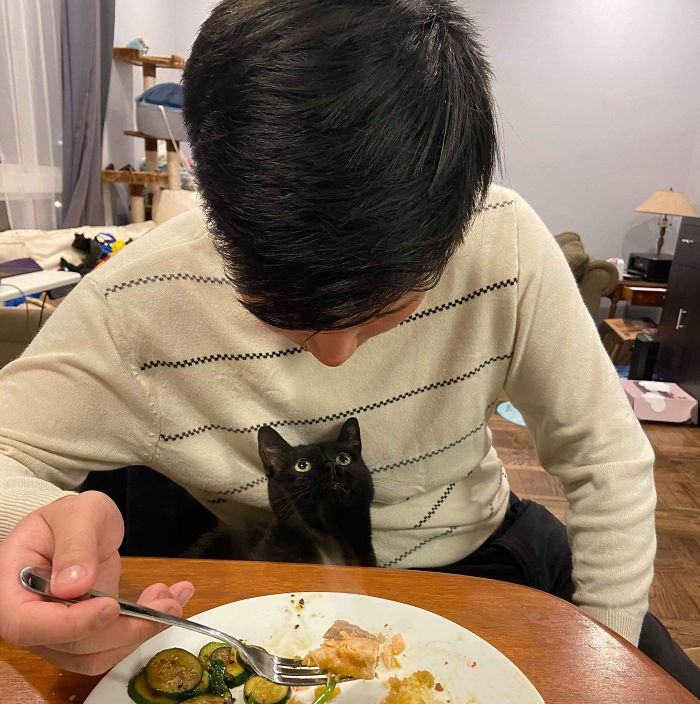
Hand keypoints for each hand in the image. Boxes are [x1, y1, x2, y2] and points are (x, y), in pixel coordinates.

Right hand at [0, 491, 193, 673]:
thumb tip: (71, 586)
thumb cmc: (70, 517)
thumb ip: (74, 545)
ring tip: (171, 599)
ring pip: (95, 654)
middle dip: (123, 628)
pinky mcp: (84, 635)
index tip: (110, 607)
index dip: (70, 624)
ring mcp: (56, 632)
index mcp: (10, 588)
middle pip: (70, 645)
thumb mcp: (77, 516)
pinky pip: (111, 646)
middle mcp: (29, 618)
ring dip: (140, 633)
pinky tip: (168, 602)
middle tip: (165, 603)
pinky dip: (143, 630)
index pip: (27, 623)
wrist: (80, 527)